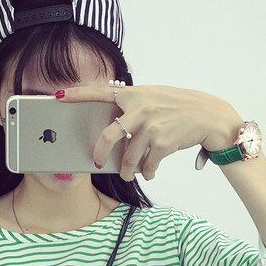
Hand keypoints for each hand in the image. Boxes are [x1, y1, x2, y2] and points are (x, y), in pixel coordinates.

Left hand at [55, 82, 242, 180]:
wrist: (207, 115)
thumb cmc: (175, 107)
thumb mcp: (152, 97)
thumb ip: (131, 108)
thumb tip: (110, 132)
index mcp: (133, 94)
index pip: (99, 92)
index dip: (77, 94)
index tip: (58, 96)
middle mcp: (140, 108)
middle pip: (109, 136)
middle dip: (99, 153)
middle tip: (97, 162)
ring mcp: (151, 126)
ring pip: (128, 157)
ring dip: (127, 170)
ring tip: (128, 174)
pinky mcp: (163, 142)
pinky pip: (147, 164)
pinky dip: (147, 172)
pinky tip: (149, 172)